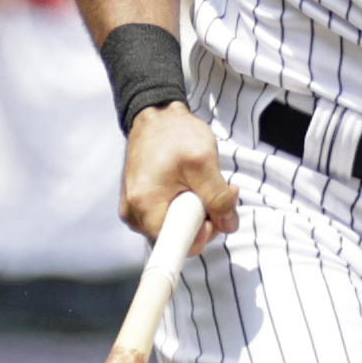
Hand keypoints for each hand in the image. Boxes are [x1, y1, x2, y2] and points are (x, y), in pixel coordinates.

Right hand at [121, 104, 233, 250]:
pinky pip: (167, 218)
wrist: (155, 116)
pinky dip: (184, 207)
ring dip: (196, 212)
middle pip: (176, 239)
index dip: (201, 235)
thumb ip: (219, 198)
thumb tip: (228, 225)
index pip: (176, 246)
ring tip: (204, 184)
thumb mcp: (204, 162)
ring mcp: (134, 210)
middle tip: (221, 192)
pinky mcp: (139, 205)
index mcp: (146, 204)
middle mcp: (133, 213)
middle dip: (204, 220)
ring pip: (174, 229)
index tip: (213, 215)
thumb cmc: (175, 133)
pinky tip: (191, 187)